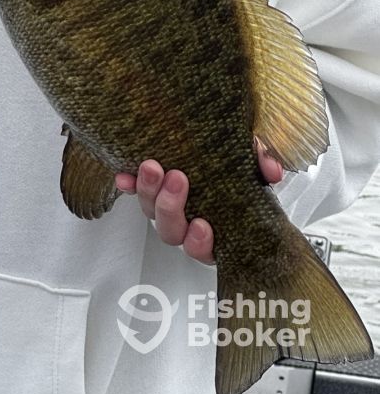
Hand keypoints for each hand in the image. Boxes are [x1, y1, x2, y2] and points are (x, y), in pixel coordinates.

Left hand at [114, 144, 283, 264]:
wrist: (212, 145)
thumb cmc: (233, 165)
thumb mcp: (252, 163)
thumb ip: (262, 164)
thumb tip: (271, 170)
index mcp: (215, 228)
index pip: (204, 248)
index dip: (199, 242)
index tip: (202, 225)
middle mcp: (187, 223)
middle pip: (172, 230)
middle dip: (171, 207)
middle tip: (177, 178)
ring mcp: (166, 207)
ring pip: (152, 212)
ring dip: (149, 192)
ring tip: (152, 168)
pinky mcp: (149, 189)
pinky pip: (134, 193)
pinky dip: (128, 185)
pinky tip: (123, 176)